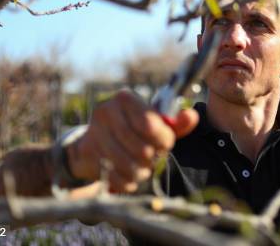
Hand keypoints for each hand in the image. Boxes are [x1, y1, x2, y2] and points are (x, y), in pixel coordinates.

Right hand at [66, 90, 198, 192]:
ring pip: (128, 165)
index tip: (165, 144)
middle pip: (141, 148)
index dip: (164, 141)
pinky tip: (129, 178)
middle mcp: (106, 111)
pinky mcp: (87, 154)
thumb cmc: (133, 129)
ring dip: (140, 172)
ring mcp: (94, 133)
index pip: (150, 125)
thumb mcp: (156, 123)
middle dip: (152, 158)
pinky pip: (113, 177)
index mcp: (125, 99)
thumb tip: (192, 116)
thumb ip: (176, 123)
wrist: (95, 140)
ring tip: (142, 168)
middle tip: (152, 158)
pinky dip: (126, 182)